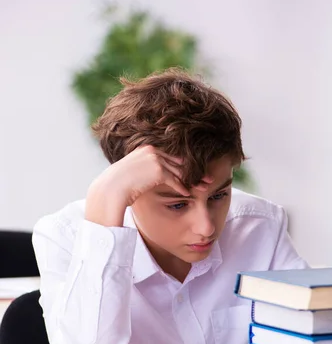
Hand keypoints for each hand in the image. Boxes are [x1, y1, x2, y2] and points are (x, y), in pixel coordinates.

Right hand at [85, 146, 212, 226]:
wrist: (111, 188)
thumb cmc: (120, 184)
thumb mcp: (133, 172)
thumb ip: (146, 170)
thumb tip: (152, 175)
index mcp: (147, 149)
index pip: (172, 156)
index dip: (186, 165)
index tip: (196, 172)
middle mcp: (152, 151)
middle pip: (180, 162)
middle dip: (195, 172)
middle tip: (208, 179)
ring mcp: (155, 159)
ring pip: (180, 171)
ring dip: (193, 181)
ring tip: (204, 187)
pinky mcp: (158, 171)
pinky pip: (175, 180)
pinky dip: (183, 188)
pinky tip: (189, 194)